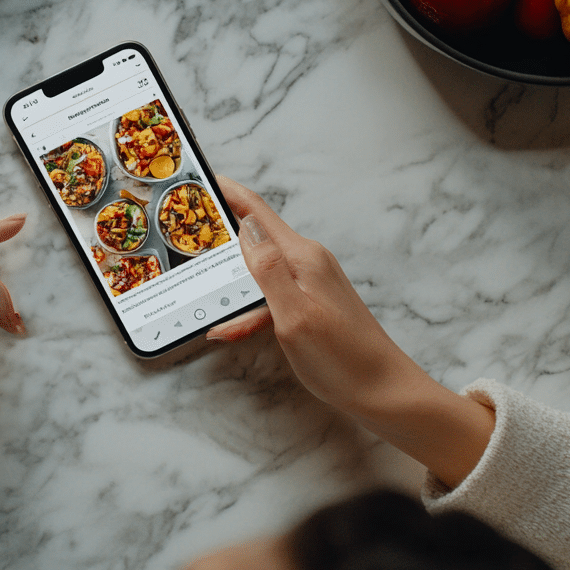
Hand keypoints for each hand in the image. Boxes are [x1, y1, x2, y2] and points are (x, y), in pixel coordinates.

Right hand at [209, 179, 493, 488]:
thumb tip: (245, 229)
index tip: (198, 178)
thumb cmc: (343, 359)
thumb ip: (267, 270)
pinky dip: (249, 310)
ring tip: (201, 293)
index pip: (256, 212)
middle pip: (255, 237)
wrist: (383, 391)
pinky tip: (231, 328)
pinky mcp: (310, 303)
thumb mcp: (293, 316)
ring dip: (231, 283)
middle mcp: (307, 262)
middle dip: (221, 237)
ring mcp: (309, 282)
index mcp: (302, 257)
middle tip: (186, 237)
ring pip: (258, 271)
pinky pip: (270, 297)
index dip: (226, 193)